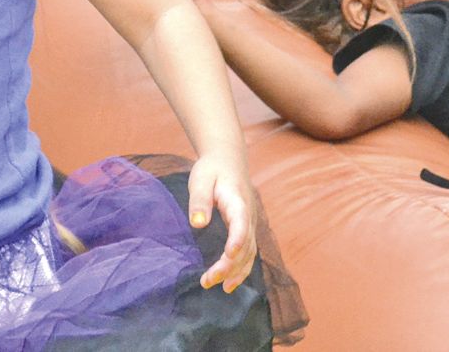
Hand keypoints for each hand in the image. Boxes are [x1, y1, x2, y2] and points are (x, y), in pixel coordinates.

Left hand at [187, 150, 259, 292]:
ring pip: (250, 251)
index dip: (237, 239)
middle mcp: (248, 215)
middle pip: (245, 244)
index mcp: (237, 201)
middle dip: (229, 265)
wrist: (229, 160)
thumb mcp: (201, 179)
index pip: (241, 222)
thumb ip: (200, 200)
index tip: (228, 256)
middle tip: (208, 281)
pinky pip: (249, 252)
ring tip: (222, 288)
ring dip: (237, 271)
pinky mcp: (246, 229)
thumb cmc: (212, 170)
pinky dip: (242, 268)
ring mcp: (250, 223)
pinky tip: (230, 282)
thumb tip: (198, 224)